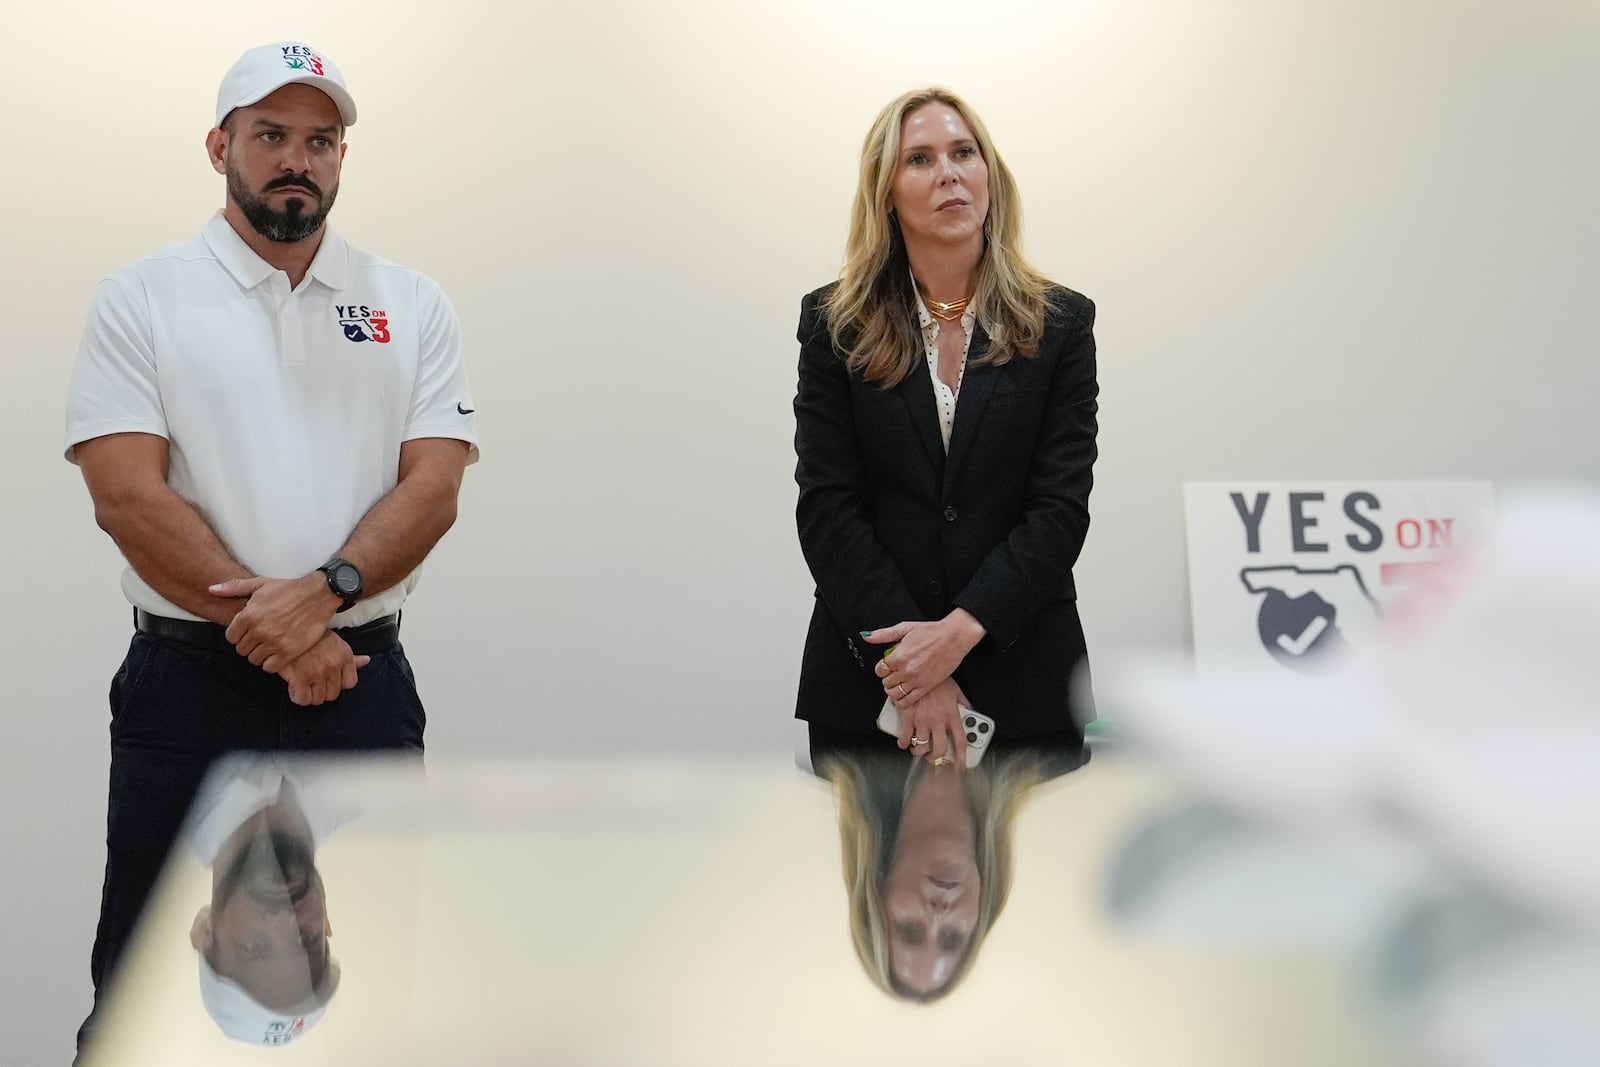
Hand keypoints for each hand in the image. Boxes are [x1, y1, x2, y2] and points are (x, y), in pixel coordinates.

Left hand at [213, 574, 340, 672]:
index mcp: (248, 615)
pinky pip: (270, 667)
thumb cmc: (288, 589)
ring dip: (261, 654)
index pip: (231, 637)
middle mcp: (259, 630)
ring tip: (270, 645)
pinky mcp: (289, 651)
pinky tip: (278, 653)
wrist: (318, 594)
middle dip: (249, 645)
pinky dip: (272, 663)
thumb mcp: (260, 584)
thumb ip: (234, 588)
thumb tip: (211, 589)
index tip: (249, 631)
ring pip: (255, 660)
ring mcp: (274, 642)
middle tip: (261, 638)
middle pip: (242, 650)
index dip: (238, 635)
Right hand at [278, 631, 369, 706]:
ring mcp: (317, 673)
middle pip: (333, 694)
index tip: (329, 679)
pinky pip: (303, 700)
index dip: (339, 683)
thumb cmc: (309, 635)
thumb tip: (366, 661)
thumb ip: (350, 656)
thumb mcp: (334, 641)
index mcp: (344, 656)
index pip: (350, 683)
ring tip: (303, 683)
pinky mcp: (299, 678)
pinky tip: (294, 686)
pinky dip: (297, 696)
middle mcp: (333, 665)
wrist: (287, 627)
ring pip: (318, 699)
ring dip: (309, 694)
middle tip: (312, 681)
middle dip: (322, 690)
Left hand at [865, 609, 985, 706]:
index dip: (881, 668)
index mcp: (899, 656)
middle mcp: (906, 670)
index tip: (886, 666)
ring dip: (893, 690)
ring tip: (897, 685)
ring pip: (894, 693)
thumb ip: (884, 634)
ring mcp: (916, 680)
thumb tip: (867, 636)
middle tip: (892, 675)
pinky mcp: (926, 687)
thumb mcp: (905, 628)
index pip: (879, 670)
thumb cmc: (932, 631)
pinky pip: (908, 701)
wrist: (954, 637)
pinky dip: (902, 701)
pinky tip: (904, 694)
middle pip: (886, 682)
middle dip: (887, 679)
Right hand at [895, 678, 969, 767]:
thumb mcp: (956, 690)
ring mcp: (922, 720)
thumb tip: (969, 711)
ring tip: (919, 750)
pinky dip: (904, 743)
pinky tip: (904, 743)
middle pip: (940, 749)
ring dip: (919, 752)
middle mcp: (938, 721)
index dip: (961, 757)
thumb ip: (963, 704)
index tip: (960, 765)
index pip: (960, 741)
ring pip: (921, 747)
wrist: (920, 668)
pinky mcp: (908, 717)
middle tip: (935, 758)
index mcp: (952, 715)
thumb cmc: (937, 678)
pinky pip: (905, 737)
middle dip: (937, 758)